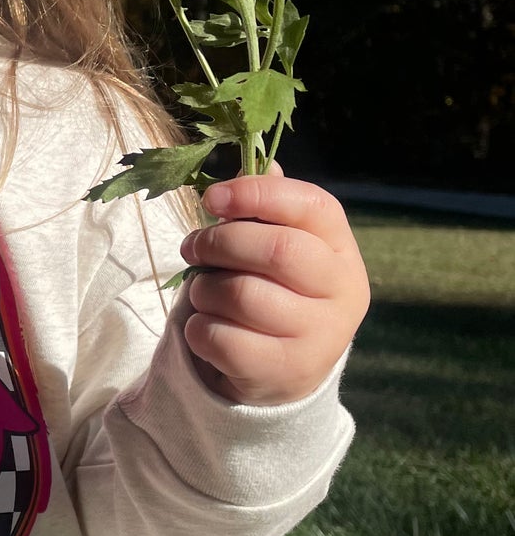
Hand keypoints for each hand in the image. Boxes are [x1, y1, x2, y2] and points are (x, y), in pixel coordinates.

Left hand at [177, 168, 369, 405]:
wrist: (284, 371)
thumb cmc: (275, 292)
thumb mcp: (279, 248)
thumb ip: (266, 211)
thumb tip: (258, 164)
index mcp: (341, 250)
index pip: (312, 205)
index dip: (257, 194)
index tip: (212, 198)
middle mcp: (342, 291)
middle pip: (276, 249)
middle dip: (219, 242)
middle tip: (192, 247)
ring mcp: (320, 335)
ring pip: (242, 295)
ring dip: (204, 289)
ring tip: (204, 292)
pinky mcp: (287, 371)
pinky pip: (222, 338)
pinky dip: (199, 329)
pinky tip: (208, 328)